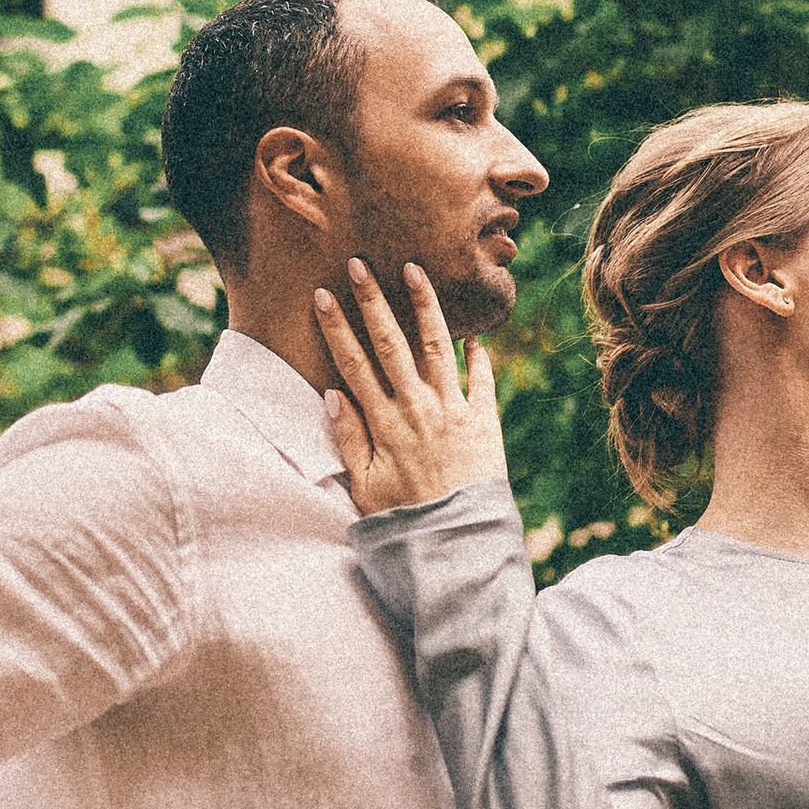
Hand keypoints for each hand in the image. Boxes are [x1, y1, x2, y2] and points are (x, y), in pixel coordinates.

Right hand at [316, 256, 508, 515]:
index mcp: (384, 424)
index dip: (337, 328)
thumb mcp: (363, 487)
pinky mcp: (485, 423)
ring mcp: (454, 412)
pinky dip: (480, 357)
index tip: (323, 295)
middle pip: (391, 344)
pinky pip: (483, 381)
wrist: (459, 545)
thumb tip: (332, 394)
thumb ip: (348, 439)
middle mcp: (418, 409)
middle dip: (373, 301)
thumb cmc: (405, 521)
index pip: (354, 364)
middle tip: (359, 264)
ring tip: (415, 272)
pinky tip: (475, 336)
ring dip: (424, 308)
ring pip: (437, 348)